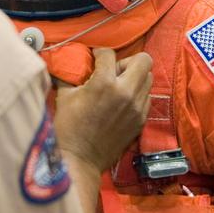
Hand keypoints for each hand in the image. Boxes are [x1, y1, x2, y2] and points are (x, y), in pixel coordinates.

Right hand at [53, 48, 152, 173]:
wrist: (80, 159)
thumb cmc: (68, 127)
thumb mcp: (65, 96)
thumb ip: (71, 75)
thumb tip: (70, 61)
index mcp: (104, 83)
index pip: (109, 54)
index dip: (99, 53)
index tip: (95, 59)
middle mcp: (126, 92)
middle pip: (143, 60)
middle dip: (127, 61)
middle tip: (113, 71)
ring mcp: (137, 107)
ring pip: (149, 78)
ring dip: (135, 77)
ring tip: (119, 86)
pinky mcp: (141, 120)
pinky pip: (147, 97)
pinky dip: (137, 94)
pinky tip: (123, 101)